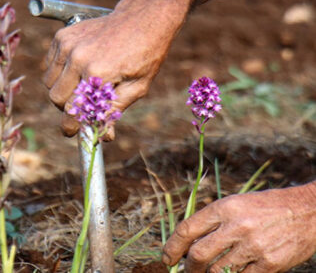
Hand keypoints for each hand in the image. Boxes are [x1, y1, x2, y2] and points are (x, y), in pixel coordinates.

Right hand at [44, 0, 191, 139]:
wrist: (142, 18)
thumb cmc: (145, 54)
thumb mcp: (137, 87)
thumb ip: (115, 111)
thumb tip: (105, 137)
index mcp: (98, 73)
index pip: (73, 110)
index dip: (70, 126)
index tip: (70, 132)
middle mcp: (78, 58)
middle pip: (56, 98)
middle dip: (67, 107)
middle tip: (82, 106)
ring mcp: (67, 45)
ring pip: (49, 82)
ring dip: (61, 90)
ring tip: (81, 85)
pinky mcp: (62, 36)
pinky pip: (49, 65)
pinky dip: (58, 72)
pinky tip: (77, 69)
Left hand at [162, 182, 315, 272]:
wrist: (307, 211)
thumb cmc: (266, 207)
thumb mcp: (236, 204)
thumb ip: (213, 221)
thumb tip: (188, 244)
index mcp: (225, 207)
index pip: (187, 229)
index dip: (172, 247)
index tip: (167, 258)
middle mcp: (237, 226)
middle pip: (198, 254)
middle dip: (188, 267)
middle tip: (186, 270)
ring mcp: (254, 246)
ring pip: (217, 270)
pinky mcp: (270, 263)